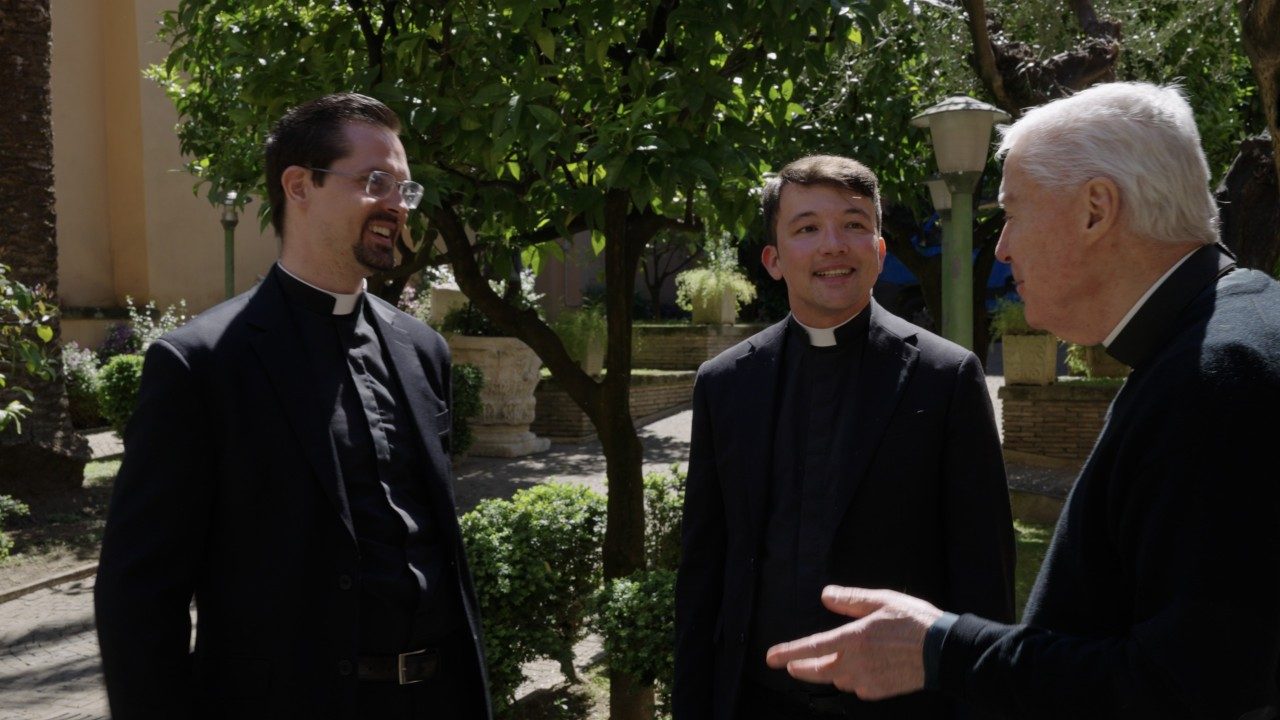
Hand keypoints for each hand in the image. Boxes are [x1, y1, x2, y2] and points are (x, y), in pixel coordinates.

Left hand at [765, 586, 943, 699]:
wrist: (943, 651)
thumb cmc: (914, 621)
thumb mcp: (881, 600)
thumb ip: (850, 599)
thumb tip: (825, 595)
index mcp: (852, 639)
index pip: (811, 648)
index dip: (788, 653)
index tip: (771, 658)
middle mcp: (855, 663)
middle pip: (817, 671)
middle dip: (800, 668)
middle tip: (791, 665)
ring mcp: (866, 681)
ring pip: (837, 679)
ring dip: (829, 671)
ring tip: (830, 660)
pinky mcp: (878, 692)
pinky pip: (856, 687)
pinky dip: (852, 678)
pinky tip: (860, 668)